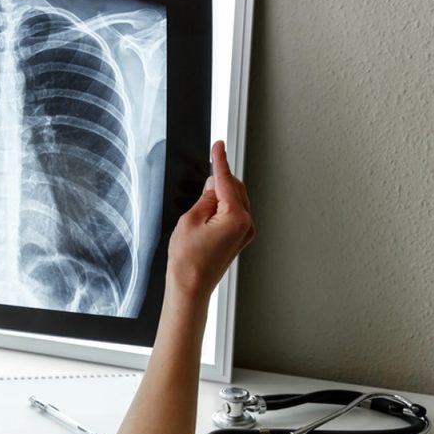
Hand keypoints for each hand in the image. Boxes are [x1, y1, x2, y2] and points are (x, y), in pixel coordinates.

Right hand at [167, 141, 254, 298]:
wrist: (190, 287)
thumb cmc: (187, 261)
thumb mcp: (190, 220)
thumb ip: (205, 198)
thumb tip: (213, 185)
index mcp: (236, 217)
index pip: (225, 181)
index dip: (219, 161)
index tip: (219, 145)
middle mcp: (246, 225)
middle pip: (235, 189)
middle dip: (219, 181)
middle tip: (200, 182)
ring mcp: (245, 233)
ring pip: (236, 201)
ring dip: (221, 195)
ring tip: (200, 205)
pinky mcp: (239, 239)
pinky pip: (235, 214)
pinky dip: (224, 207)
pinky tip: (209, 211)